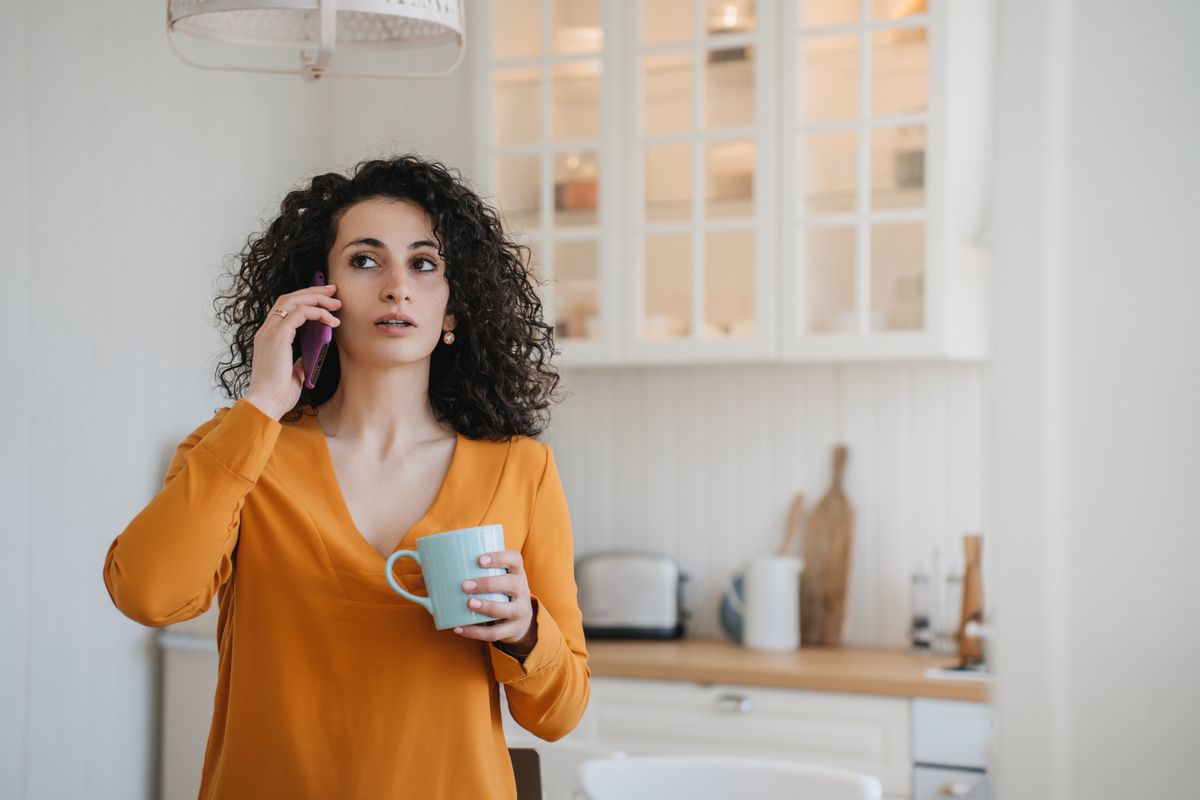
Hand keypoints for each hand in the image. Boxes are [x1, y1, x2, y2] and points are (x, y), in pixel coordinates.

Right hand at [245, 284, 340, 418]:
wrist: (266, 404)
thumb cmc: (278, 394)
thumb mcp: (293, 374)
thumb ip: (299, 361)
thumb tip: (310, 356)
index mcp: (268, 338)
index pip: (285, 308)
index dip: (304, 300)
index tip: (324, 299)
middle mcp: (266, 331)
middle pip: (289, 298)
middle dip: (313, 291)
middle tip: (333, 291)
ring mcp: (270, 332)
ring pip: (293, 300)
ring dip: (317, 298)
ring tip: (336, 304)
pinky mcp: (278, 336)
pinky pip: (300, 313)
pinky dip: (317, 312)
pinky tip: (331, 320)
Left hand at [453, 550, 535, 652]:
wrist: (520, 619)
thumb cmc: (497, 592)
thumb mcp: (489, 580)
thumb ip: (461, 575)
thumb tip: (422, 580)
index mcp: (516, 572)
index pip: (515, 559)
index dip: (500, 557)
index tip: (479, 559)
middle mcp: (522, 589)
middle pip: (512, 584)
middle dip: (488, 584)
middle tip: (465, 585)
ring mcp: (520, 611)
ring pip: (508, 609)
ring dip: (487, 606)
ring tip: (468, 604)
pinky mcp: (512, 629)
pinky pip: (496, 633)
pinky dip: (476, 632)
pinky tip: (460, 628)